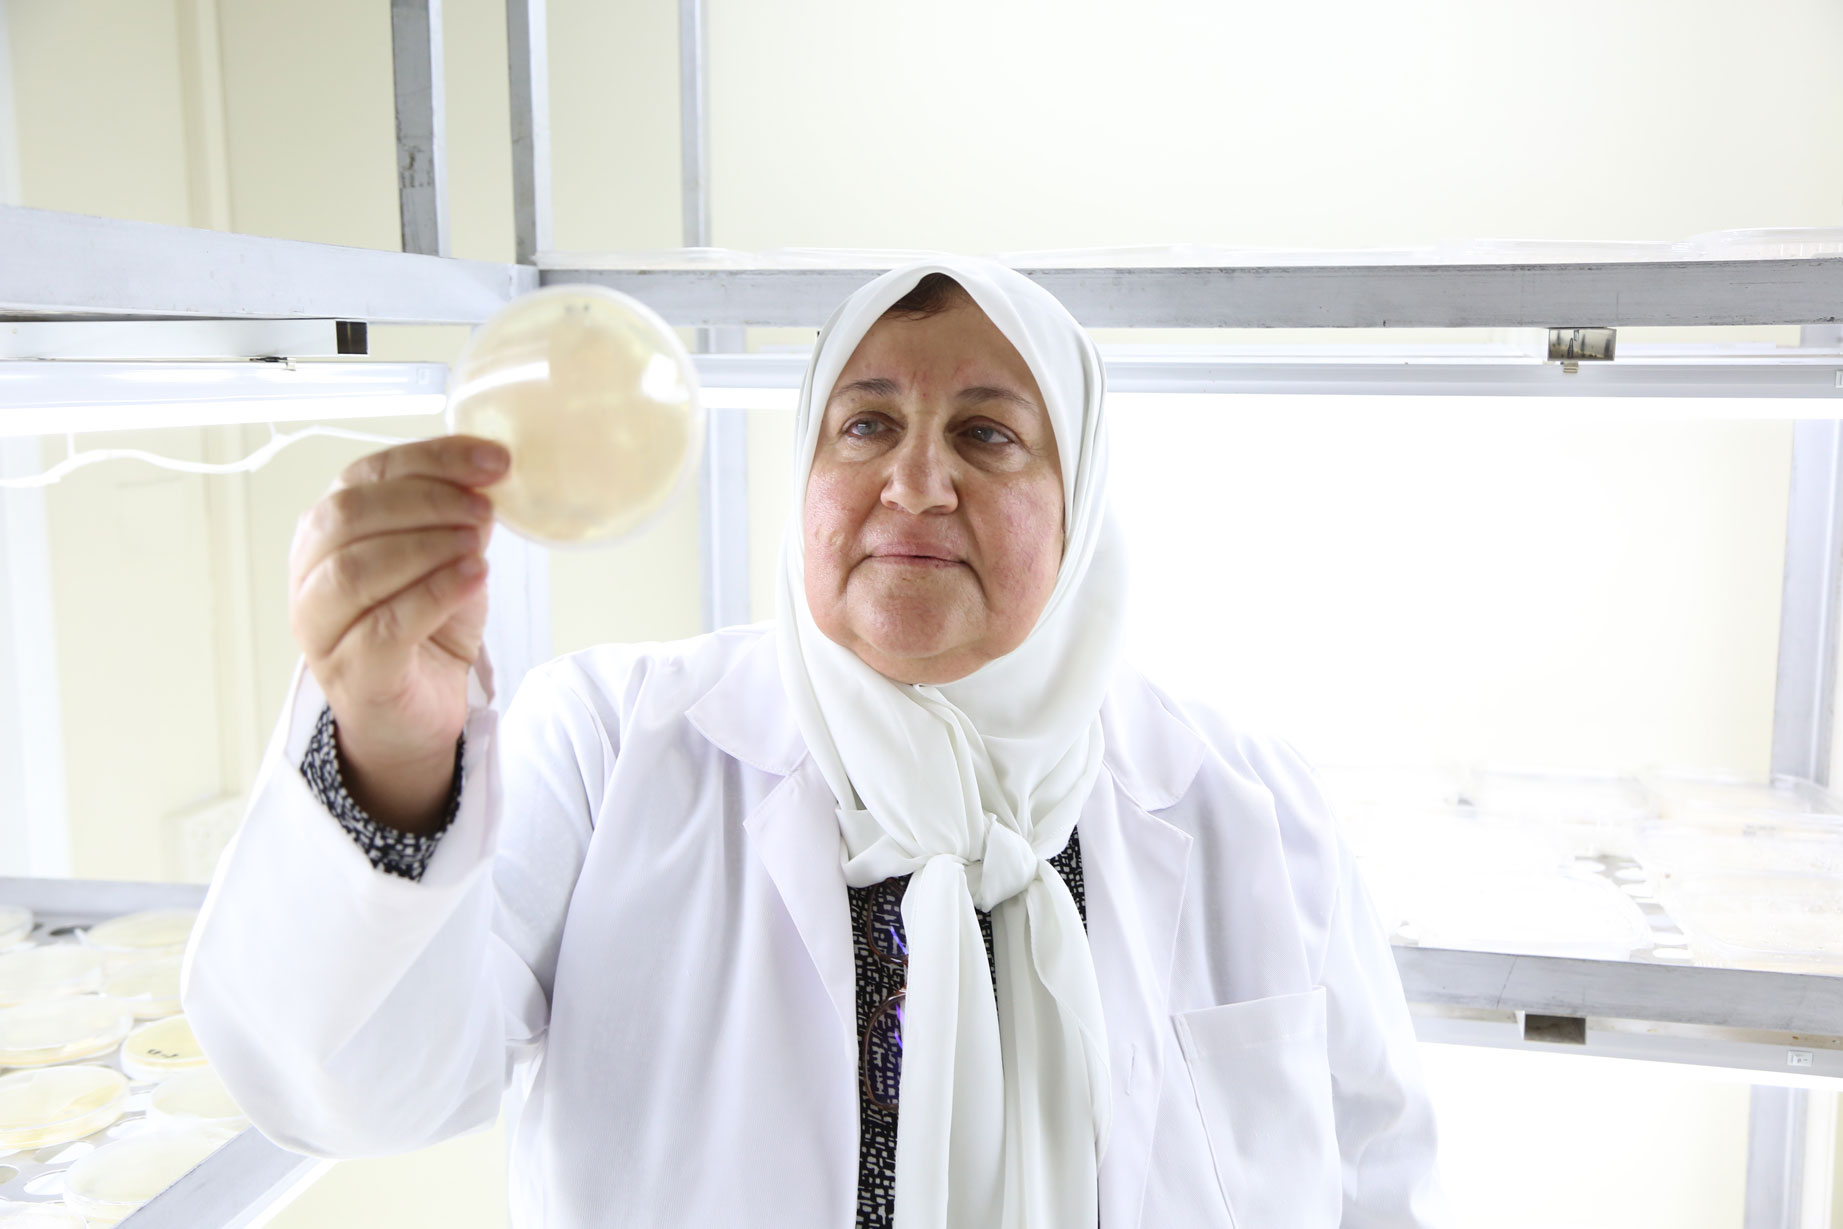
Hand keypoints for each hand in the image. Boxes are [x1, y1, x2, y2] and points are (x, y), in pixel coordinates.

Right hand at [288, 435, 507, 830]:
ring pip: (357, 569)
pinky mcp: (352, 672)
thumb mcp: (443, 560)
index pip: (366, 475)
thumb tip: (486, 480)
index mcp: (327, 532)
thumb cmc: (422, 630)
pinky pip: (385, 626)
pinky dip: (435, 594)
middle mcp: (311, 575)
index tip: (494, 461)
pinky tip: (475, 578)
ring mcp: (322, 627)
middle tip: (483, 509)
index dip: (431, 459)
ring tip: (479, 546)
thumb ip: (454, 519)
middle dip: (427, 501)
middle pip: (350, 515)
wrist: (413, 716)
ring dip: (428, 546)